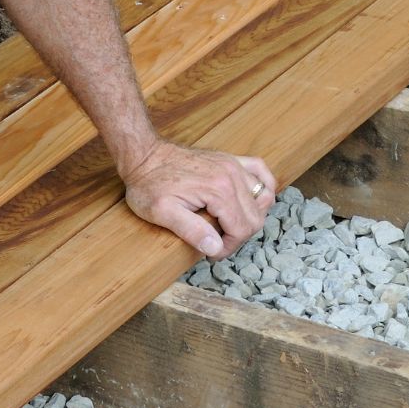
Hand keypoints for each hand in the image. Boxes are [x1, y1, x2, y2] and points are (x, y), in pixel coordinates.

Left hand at [121, 139, 276, 257]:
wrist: (145, 155)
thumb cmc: (149, 184)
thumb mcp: (161, 212)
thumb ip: (191, 231)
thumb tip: (215, 247)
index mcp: (219, 190)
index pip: (241, 229)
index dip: (228, 247)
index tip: (210, 252)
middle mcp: (232, 175)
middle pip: (255, 217)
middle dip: (239, 235)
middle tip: (217, 241)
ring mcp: (233, 164)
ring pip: (264, 197)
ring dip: (252, 216)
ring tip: (230, 224)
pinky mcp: (231, 159)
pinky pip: (261, 172)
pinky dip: (263, 187)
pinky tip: (252, 199)